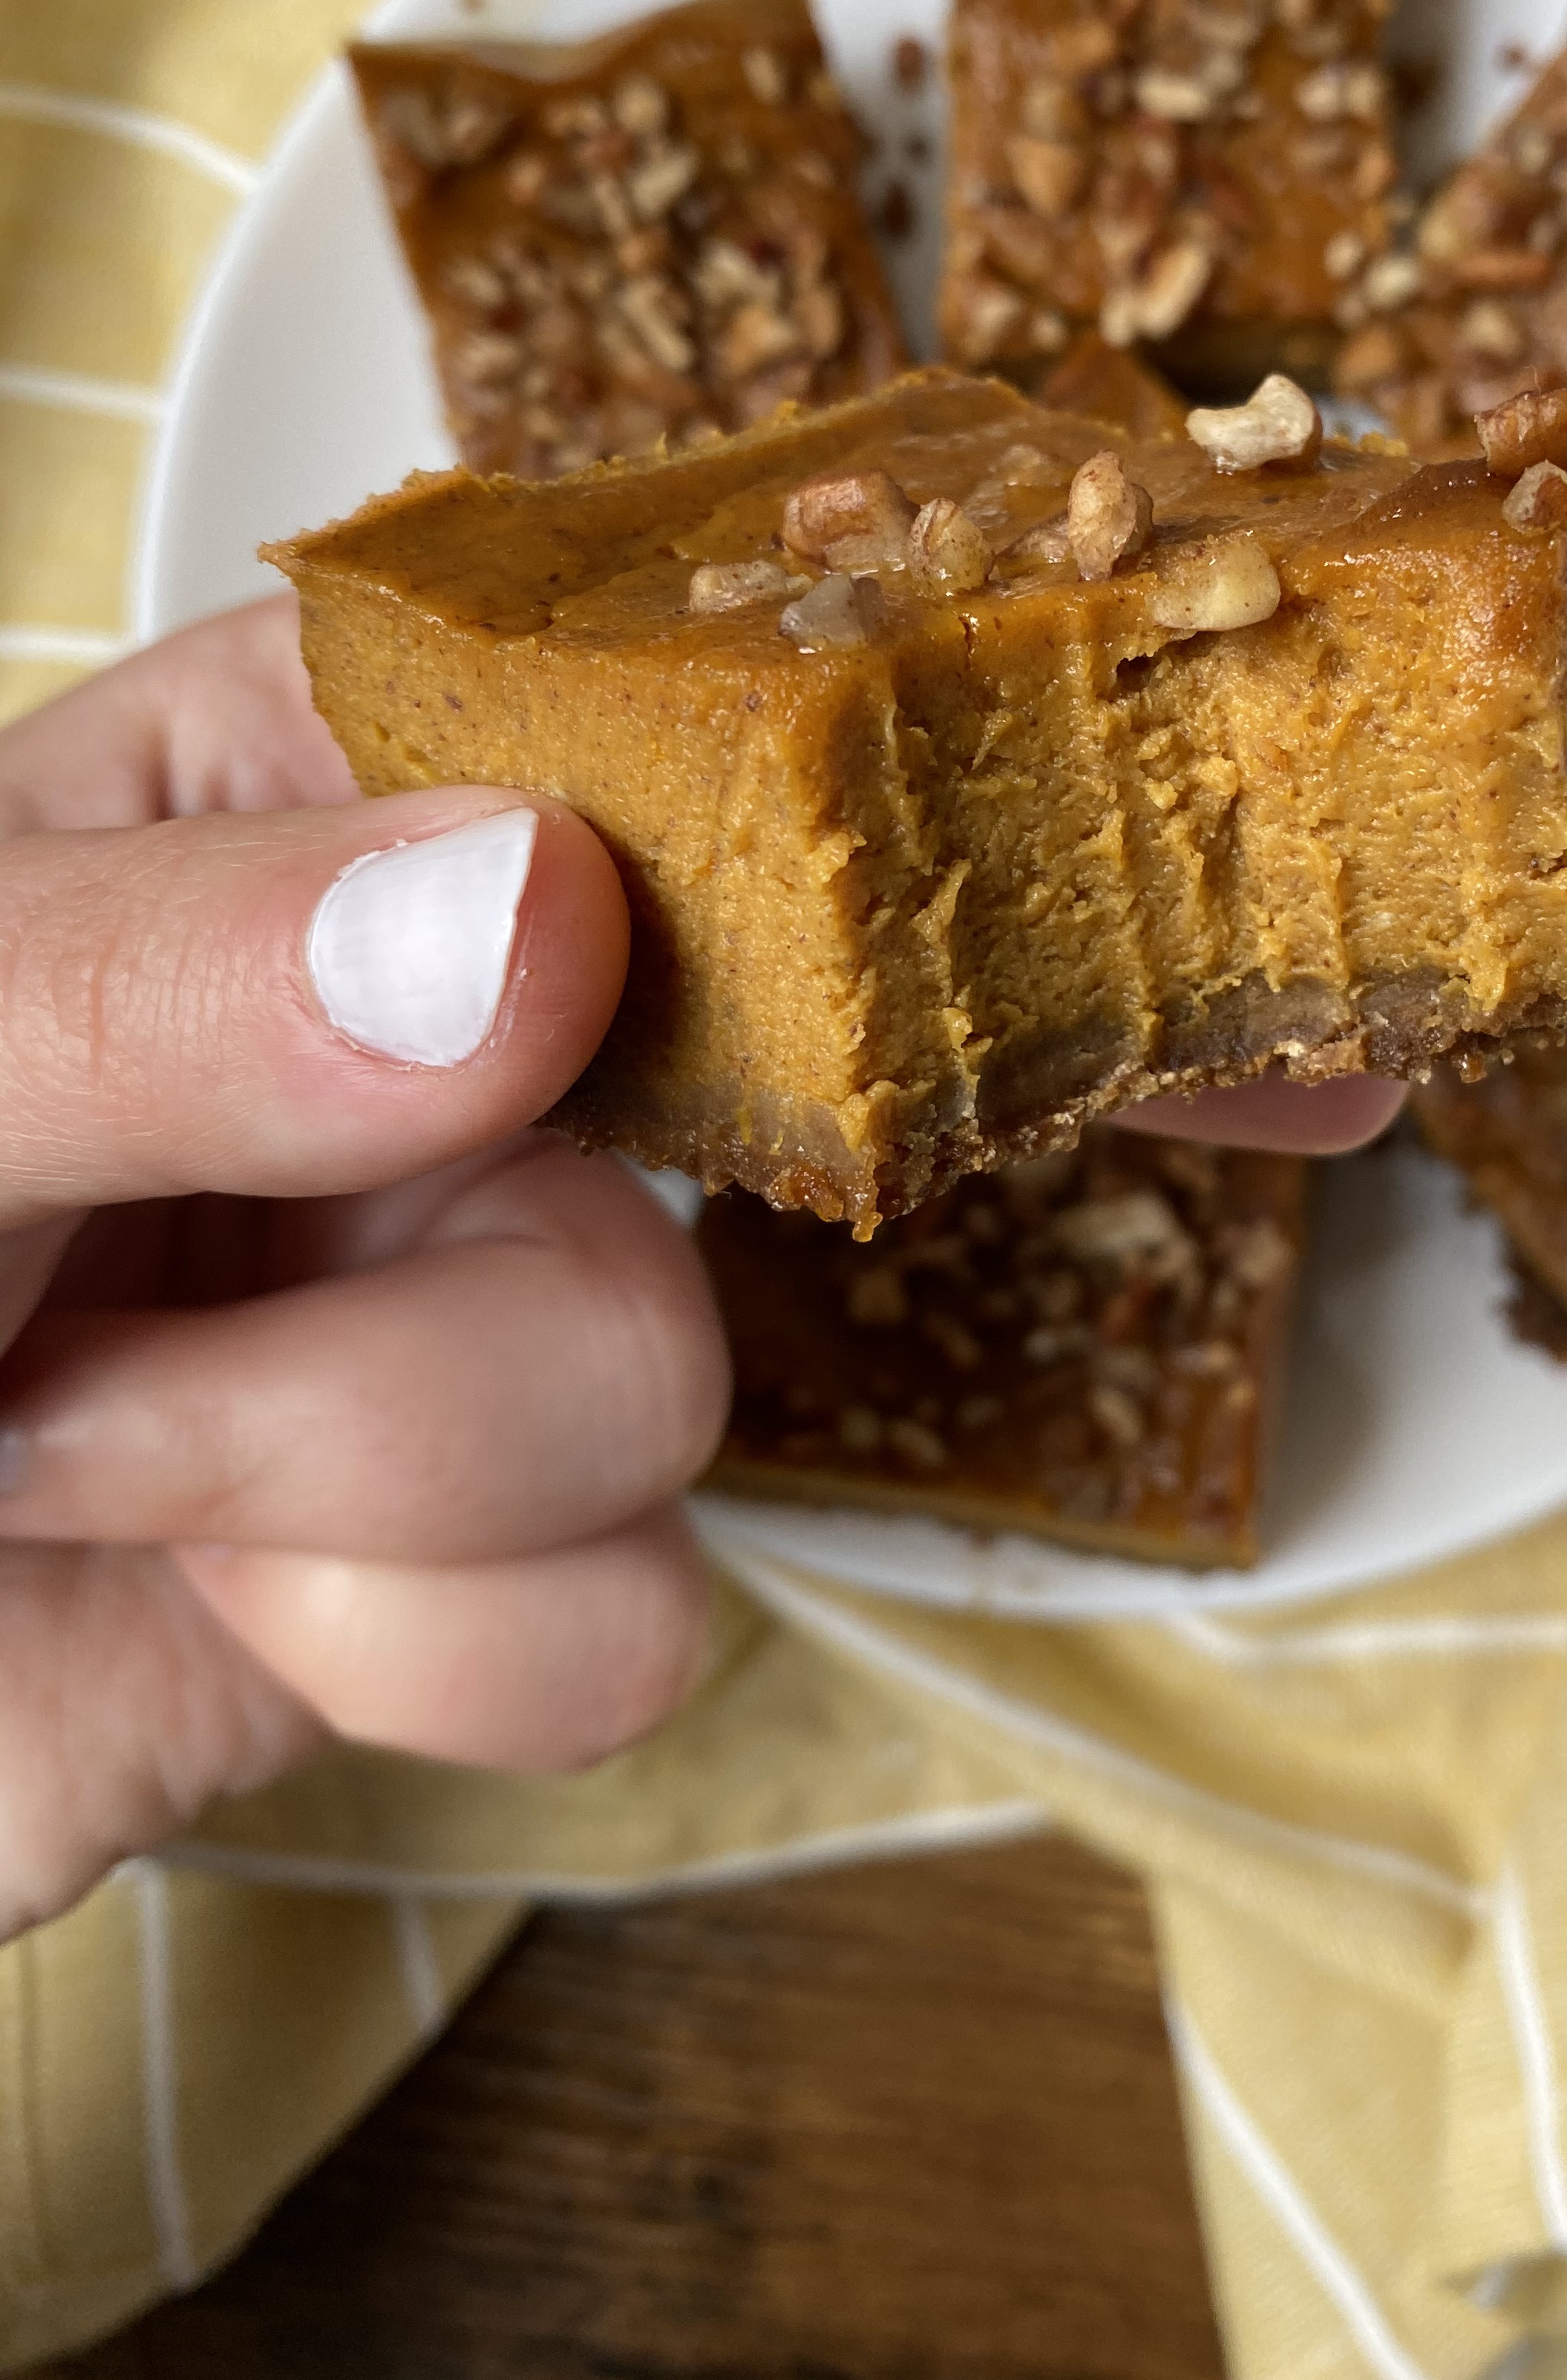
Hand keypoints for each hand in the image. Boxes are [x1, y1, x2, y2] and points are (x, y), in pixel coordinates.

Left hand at [0, 597, 729, 1940]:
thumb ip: (151, 985)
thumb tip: (534, 914)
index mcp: (247, 834)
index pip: (576, 724)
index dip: (646, 837)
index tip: (558, 975)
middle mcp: (386, 1057)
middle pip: (672, 1112)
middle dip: (401, 1307)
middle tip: (102, 1336)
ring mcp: (414, 1313)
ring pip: (664, 1377)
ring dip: (376, 1489)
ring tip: (81, 1483)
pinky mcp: (434, 1566)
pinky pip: (625, 1610)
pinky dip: (422, 1655)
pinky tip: (206, 1612)